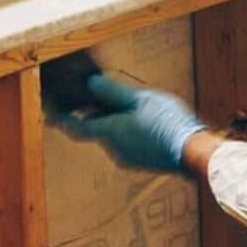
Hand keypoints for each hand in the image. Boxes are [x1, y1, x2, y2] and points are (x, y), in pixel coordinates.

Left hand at [64, 76, 207, 170]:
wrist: (193, 152)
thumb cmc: (168, 123)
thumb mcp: (140, 99)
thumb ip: (114, 92)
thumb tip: (92, 84)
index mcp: (110, 132)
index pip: (77, 126)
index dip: (63, 118)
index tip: (53, 111)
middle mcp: (114, 148)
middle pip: (98, 128)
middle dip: (98, 113)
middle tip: (105, 96)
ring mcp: (129, 158)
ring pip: (114, 136)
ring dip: (117, 122)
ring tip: (135, 106)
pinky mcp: (142, 162)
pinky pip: (128, 144)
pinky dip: (129, 132)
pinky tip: (147, 122)